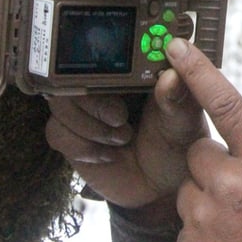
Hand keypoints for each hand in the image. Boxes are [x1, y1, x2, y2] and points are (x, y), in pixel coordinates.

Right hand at [45, 65, 207, 225]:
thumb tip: (171, 76)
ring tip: (122, 138)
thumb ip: (178, 99)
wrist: (160, 188)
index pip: (108, 52)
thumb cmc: (177, 147)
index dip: (106, 62)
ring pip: (61, 103)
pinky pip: (57, 132)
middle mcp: (105, 86)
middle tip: (120, 117)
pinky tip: (107, 154)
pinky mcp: (72, 136)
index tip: (119, 87)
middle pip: (74, 74)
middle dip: (94, 101)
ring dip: (90, 125)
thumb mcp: (184, 122)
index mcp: (134, 71)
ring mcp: (85, 110)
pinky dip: (81, 146)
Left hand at [164, 38, 241, 241]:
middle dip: (215, 165)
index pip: (226, 102)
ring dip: (211, 201)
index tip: (177, 45)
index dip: (199, 70)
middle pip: (198, 154)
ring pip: (192, 193)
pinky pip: (189, 228)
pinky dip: (208, 232)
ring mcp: (207, 218)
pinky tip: (237, 241)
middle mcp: (229, 183)